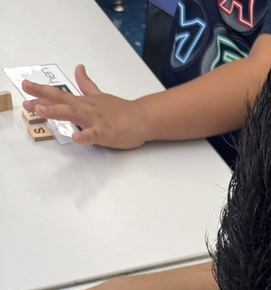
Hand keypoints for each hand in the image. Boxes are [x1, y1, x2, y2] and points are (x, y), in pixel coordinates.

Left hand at [22, 65, 148, 148]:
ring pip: (74, 114)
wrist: (142, 118)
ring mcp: (96, 120)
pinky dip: (85, 136)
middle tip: (26, 95)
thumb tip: (78, 68)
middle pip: (62, 100)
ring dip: (57, 111)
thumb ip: (86, 84)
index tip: (26, 87)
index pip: (60, 95)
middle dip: (43, 97)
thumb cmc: (122, 110)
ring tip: (42, 110)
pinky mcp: (107, 132)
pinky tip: (75, 138)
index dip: (42, 91)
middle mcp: (87, 108)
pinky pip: (94, 135)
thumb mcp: (100, 95)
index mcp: (84, 102)